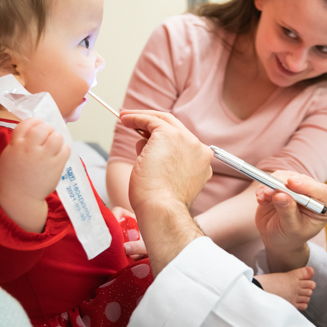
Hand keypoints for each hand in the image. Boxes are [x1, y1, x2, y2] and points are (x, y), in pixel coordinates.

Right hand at [0, 117, 69, 232]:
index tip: (39, 124)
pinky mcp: (55, 166)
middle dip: (48, 128)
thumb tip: (34, 130)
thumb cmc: (13, 176)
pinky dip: (64, 148)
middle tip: (49, 135)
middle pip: (43, 128)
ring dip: (57, 138)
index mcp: (15, 145)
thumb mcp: (9, 155)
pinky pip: (66, 149)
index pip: (27, 124)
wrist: (19, 197)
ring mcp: (43, 157)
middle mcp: (29, 149)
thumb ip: (19, 142)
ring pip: (56, 137)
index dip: (35, 121)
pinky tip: (59, 153)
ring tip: (55, 144)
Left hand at [118, 110, 211, 274]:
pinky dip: (136, 117)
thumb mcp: (168, 180)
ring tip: (126, 121)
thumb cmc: (161, 204)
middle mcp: (199, 149)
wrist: (162, 209)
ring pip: (164, 121)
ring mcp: (186, 141)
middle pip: (177, 128)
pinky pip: (151, 120)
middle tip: (136, 120)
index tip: (149, 136)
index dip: (165, 138)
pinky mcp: (169, 135)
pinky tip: (124, 119)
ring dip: (143, 119)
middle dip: (154, 123)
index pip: (184, 143)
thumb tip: (144, 144)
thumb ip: (164, 161)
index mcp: (202, 162)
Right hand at [255, 171, 326, 271]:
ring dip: (271, 185)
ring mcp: (300, 186)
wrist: (277, 236)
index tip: (291, 183)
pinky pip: (275, 177)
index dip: (305, 186)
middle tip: (269, 193)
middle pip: (301, 180)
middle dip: (283, 185)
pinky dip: (265, 186)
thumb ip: (288, 212)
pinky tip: (261, 198)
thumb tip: (280, 195)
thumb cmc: (290, 237)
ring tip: (263, 198)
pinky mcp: (285, 183)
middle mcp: (316, 193)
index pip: (320, 191)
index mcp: (326, 206)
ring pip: (286, 176)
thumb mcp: (291, 228)